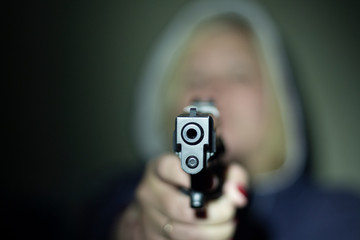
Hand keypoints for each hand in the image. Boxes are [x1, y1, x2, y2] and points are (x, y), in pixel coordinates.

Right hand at [115, 154, 247, 239]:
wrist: (170, 206)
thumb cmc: (197, 185)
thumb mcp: (215, 171)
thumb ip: (233, 175)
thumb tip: (237, 194)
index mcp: (159, 169)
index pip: (169, 168)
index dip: (193, 177)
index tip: (214, 184)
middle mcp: (149, 193)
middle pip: (179, 208)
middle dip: (216, 213)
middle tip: (231, 211)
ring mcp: (148, 220)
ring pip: (182, 233)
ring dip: (215, 233)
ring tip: (229, 224)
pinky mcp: (152, 239)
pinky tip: (215, 234)